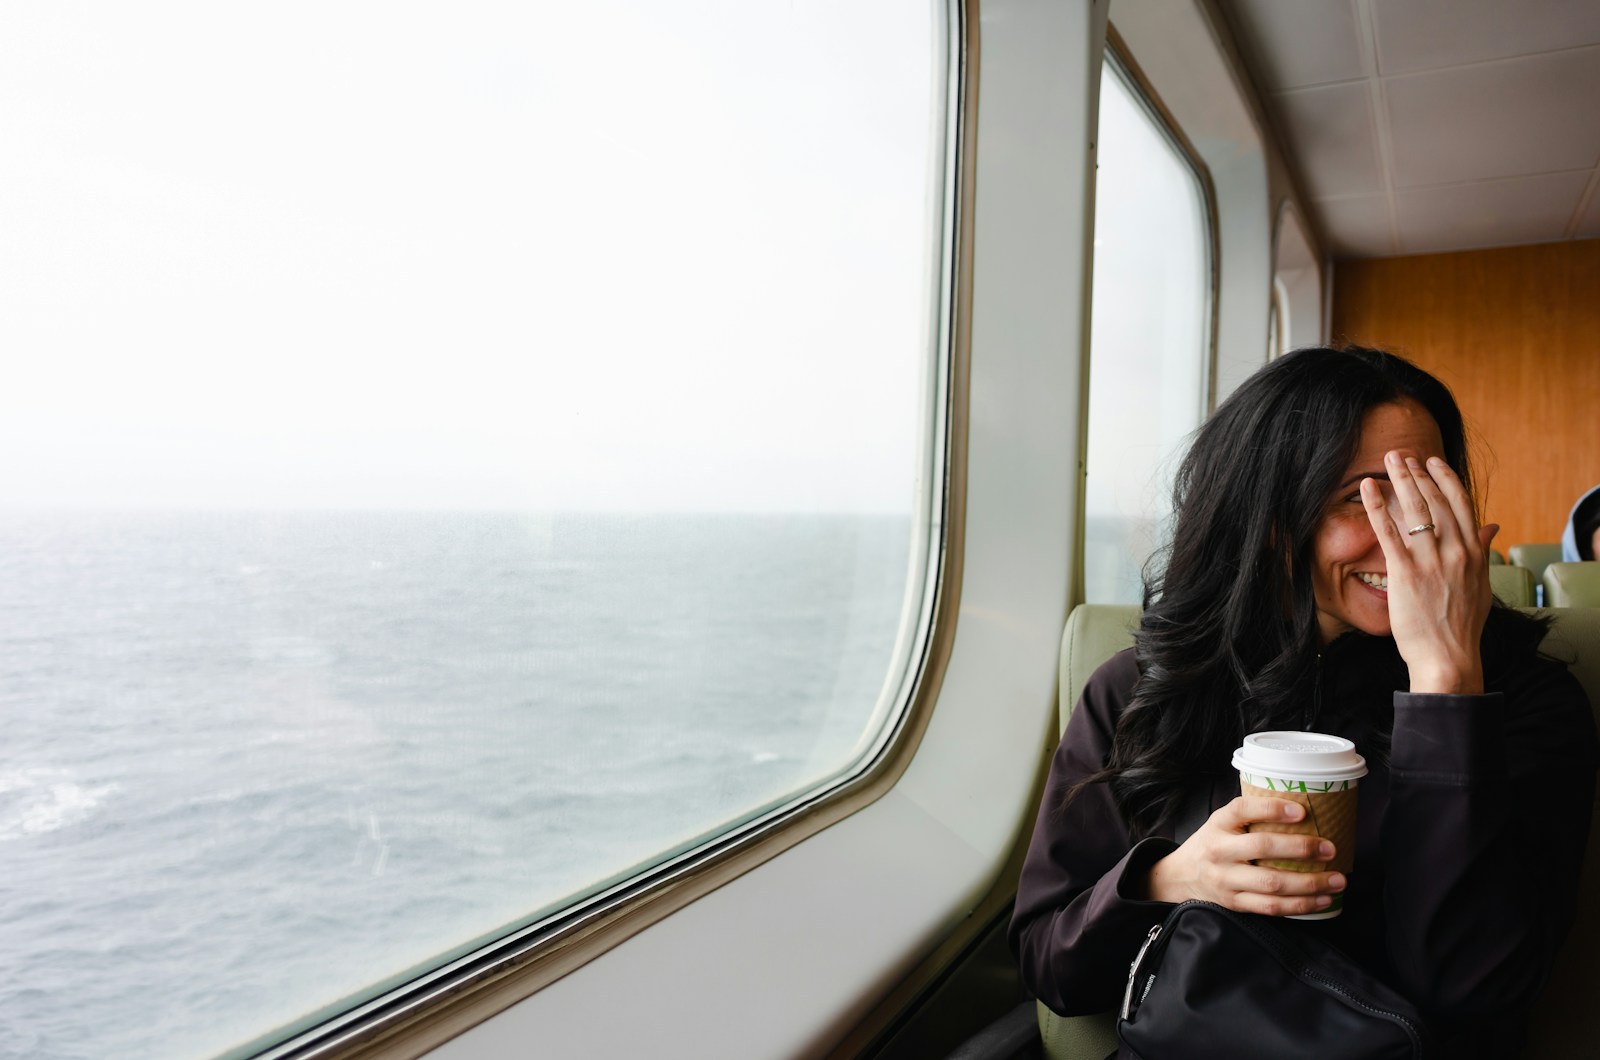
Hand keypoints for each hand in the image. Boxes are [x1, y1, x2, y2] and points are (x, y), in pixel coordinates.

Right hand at [1144, 796, 1344, 914]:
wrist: (1180, 877)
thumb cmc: (1212, 844)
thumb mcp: (1222, 823)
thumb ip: (1251, 817)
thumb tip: (1305, 811)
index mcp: (1218, 823)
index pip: (1243, 809)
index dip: (1272, 809)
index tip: (1302, 811)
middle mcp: (1219, 850)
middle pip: (1262, 848)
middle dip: (1301, 848)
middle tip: (1330, 849)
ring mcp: (1226, 879)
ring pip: (1272, 883)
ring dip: (1310, 883)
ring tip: (1337, 880)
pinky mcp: (1235, 903)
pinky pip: (1271, 907)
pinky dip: (1300, 905)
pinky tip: (1322, 900)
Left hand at [1359, 452, 1491, 693]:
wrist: (1449, 657)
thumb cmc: (1462, 627)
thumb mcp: (1481, 585)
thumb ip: (1483, 552)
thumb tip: (1492, 526)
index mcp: (1474, 553)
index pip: (1461, 504)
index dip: (1445, 479)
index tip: (1432, 462)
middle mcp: (1455, 551)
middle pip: (1435, 501)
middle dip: (1417, 474)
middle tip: (1401, 456)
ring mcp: (1430, 560)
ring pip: (1414, 510)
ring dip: (1399, 480)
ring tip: (1387, 461)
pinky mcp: (1405, 572)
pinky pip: (1388, 532)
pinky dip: (1377, 506)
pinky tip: (1367, 488)